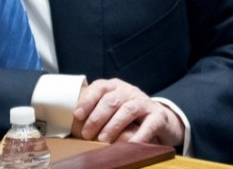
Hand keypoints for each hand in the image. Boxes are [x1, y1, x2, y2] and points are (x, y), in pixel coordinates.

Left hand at [70, 78, 184, 146]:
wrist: (160, 121)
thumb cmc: (127, 118)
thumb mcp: (111, 111)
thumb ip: (95, 112)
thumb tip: (72, 124)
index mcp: (115, 87)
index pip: (100, 87)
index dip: (88, 100)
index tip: (77, 115)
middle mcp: (130, 91)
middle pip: (112, 100)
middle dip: (97, 117)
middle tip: (86, 134)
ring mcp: (145, 103)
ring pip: (128, 109)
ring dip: (114, 125)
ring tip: (103, 140)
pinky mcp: (158, 116)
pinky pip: (149, 125)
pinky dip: (139, 135)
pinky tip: (130, 144)